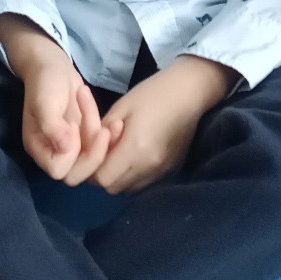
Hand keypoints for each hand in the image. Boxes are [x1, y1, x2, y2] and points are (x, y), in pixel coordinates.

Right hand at [19, 50, 111, 182]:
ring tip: (110, 122)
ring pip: (93, 160)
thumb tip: (66, 148)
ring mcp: (70, 145)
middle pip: (78, 174)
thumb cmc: (45, 83)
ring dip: (104, 142)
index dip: (72, 156)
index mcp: (39, 148)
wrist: (53, 65)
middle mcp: (54, 151)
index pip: (59, 170)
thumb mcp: (45, 102)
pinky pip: (100, 146)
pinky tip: (115, 122)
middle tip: (104, 131)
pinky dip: (109, 136)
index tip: (75, 128)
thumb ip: (52, 127)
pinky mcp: (85, 137)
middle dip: (95, 154)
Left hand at [93, 56, 231, 193]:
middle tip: (104, 151)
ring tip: (120, 152)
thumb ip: (100, 133)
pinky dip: (134, 175)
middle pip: (114, 187)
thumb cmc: (152, 93)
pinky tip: (137, 155)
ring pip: (129, 188)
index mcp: (135, 149)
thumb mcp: (120, 108)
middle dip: (104, 173)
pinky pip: (144, 182)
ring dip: (119, 176)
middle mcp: (149, 167)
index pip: (103, 178)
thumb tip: (90, 150)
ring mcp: (163, 171)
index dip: (93, 166)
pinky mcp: (172, 170)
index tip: (95, 149)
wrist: (189, 91)